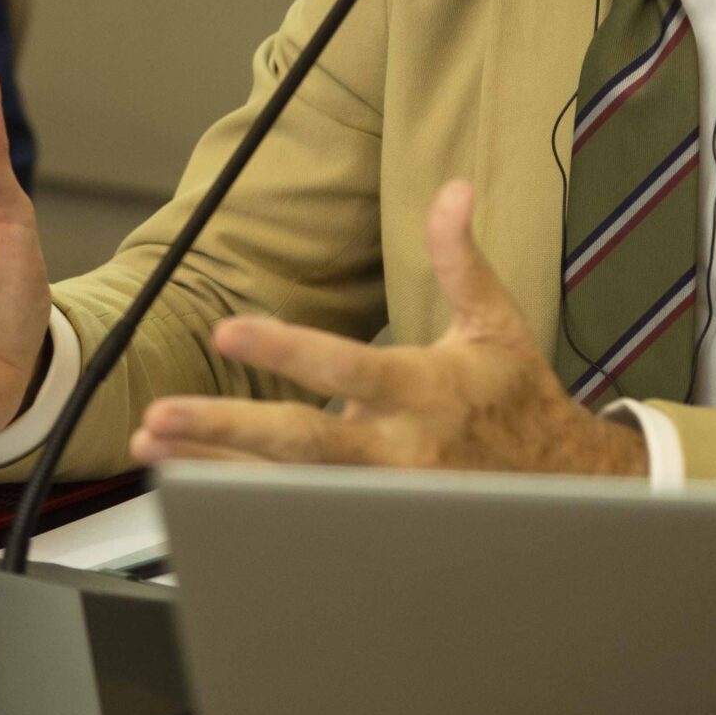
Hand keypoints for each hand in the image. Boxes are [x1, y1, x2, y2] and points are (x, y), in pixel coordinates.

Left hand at [130, 180, 648, 475]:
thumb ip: (460, 258)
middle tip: (159, 415)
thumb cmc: (517, 400)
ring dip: (213, 469)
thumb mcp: (495, 322)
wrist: (562, 487)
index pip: (345, 367)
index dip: (285, 349)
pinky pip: (295, 516)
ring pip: (284, 487)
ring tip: (152, 451)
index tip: (226, 329)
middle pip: (301, 442)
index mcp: (424, 391)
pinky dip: (238, 504)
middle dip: (224, 428)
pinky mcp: (371, 524)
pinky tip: (189, 488)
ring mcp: (380, 498)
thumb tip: (452, 190)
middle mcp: (397, 452)